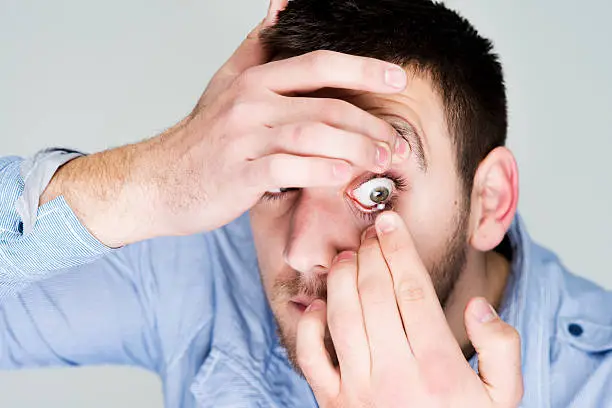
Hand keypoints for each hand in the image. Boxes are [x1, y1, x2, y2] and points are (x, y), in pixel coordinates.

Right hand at [150, 0, 409, 237]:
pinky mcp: (239, 175)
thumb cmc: (201, 138)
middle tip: (396, 143)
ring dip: (356, 149)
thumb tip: (280, 5)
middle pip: (327, 104)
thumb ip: (258, 47)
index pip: (319, 64)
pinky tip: (344, 176)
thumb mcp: (226, 83)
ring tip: (381, 161)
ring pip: (314, 135)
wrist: (157, 180)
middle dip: (371, 124)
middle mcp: (250, 103)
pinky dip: (322, 171)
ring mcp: (244, 138)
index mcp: (254, 79)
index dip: (364, 68)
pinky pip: (290, 168)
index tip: (399, 78)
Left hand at [296, 211, 522, 407]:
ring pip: (342, 318)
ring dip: (341, 279)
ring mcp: (358, 391)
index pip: (412, 290)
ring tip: (349, 257)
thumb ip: (502, 348)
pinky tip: (318, 305)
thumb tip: (479, 306)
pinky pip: (311, 359)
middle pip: (374, 295)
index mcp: (438, 367)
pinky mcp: (332, 404)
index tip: (390, 222)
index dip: (399, 249)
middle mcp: (395, 376)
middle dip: (371, 255)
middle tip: (370, 234)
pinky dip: (308, 328)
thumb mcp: (503, 397)